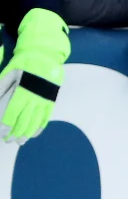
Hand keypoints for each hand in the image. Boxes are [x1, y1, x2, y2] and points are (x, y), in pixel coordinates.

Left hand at [0, 8, 69, 143]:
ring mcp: (45, 100)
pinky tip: (34, 134)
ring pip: (36, 121)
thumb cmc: (26, 63)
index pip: (13, 111)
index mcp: (24, 90)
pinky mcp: (51, 100)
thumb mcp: (10, 71)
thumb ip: (2, 86)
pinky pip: (46, 117)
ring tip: (21, 142)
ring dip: (28, 133)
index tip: (2, 132)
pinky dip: (40, 127)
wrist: (47, 57)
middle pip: (25, 120)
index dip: (7, 123)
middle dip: (16, 133)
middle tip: (9, 141)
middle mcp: (36, 98)